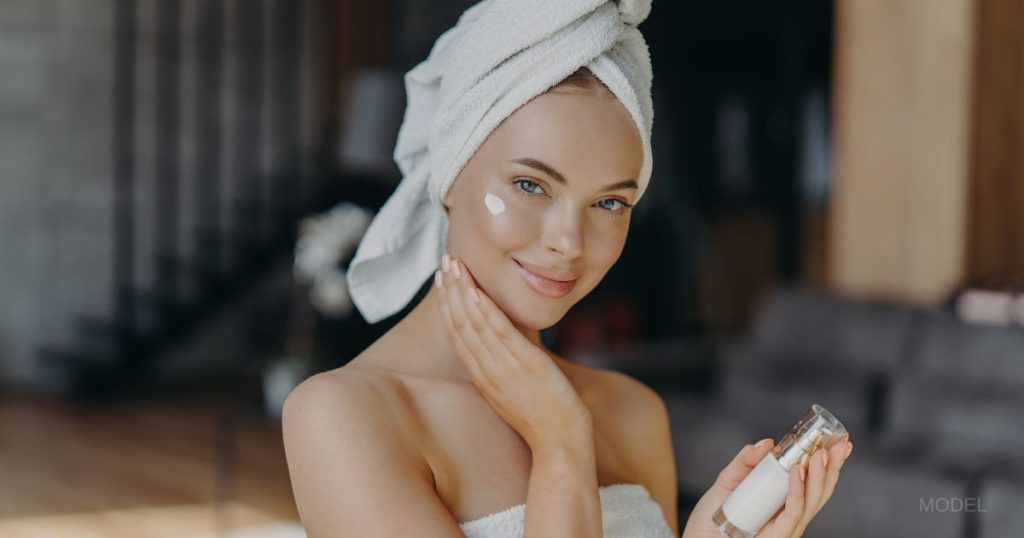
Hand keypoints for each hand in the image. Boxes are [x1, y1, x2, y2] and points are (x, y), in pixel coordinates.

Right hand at [435, 254, 592, 451]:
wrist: (559, 444)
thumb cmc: (543, 418)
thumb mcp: (514, 390)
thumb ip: (507, 364)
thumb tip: (509, 339)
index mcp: (482, 377)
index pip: (457, 335)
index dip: (448, 306)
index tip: (443, 282)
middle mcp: (486, 371)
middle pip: (460, 324)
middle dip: (451, 291)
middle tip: (445, 262)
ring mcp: (502, 367)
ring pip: (474, 324)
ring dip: (462, 291)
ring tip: (455, 265)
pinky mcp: (524, 364)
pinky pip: (499, 332)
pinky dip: (485, 309)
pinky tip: (477, 290)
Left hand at [682, 438, 852, 537]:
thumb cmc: (712, 518)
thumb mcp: (728, 482)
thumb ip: (746, 461)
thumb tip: (767, 443)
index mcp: (783, 503)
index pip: (813, 483)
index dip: (828, 464)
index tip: (839, 442)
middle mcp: (789, 517)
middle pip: (820, 492)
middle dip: (833, 467)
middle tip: (841, 444)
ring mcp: (786, 528)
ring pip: (811, 501)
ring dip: (819, 475)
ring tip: (820, 453)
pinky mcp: (778, 536)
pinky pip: (792, 512)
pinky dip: (797, 490)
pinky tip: (798, 470)